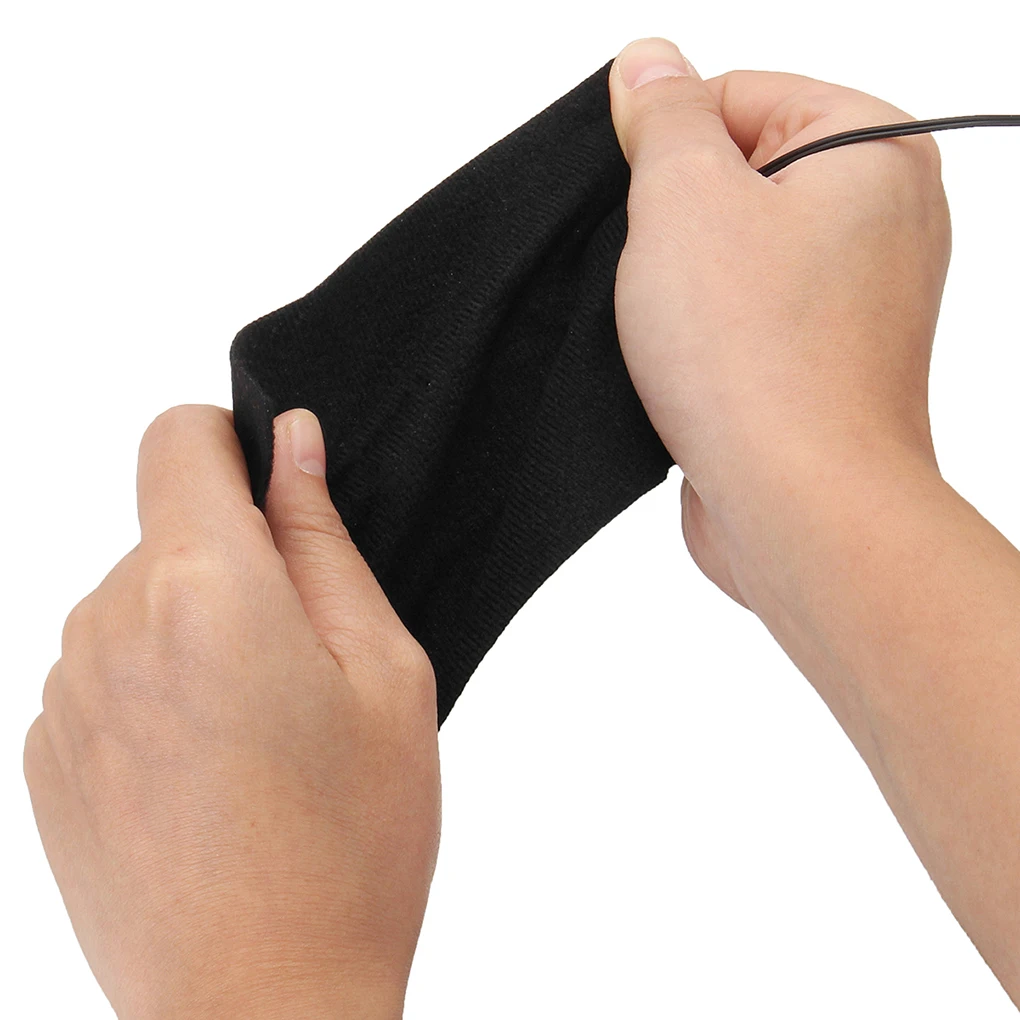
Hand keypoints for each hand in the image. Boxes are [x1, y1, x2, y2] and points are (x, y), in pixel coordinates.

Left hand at [23, 405, 440, 1019]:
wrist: (262, 1005)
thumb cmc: (350, 846)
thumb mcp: (383, 671)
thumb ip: (323, 541)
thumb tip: (290, 446)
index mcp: (206, 590)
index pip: (177, 438)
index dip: (230, 445)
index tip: (273, 501)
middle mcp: (111, 625)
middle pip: (168, 531)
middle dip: (236, 566)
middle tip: (302, 666)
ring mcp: (65, 693)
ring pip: (139, 602)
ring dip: (196, 631)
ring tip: (257, 734)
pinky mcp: (44, 754)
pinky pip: (107, 673)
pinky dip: (156, 691)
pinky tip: (208, 774)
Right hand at [608, 38, 951, 604]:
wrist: (798, 507)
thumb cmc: (758, 360)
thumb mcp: (683, 198)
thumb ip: (664, 116)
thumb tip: (649, 64)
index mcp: (873, 150)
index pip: (737, 93)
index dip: (666, 143)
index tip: (642, 201)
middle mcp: (879, 220)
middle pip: (734, 178)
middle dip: (673, 222)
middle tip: (660, 275)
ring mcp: (853, 299)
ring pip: (730, 256)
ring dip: (680, 286)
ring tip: (675, 330)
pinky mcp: (818, 363)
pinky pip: (741, 320)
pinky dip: (701, 336)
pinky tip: (686, 368)